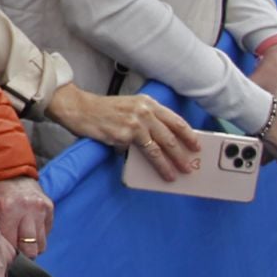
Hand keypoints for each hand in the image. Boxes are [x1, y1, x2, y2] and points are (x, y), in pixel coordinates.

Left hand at [0, 176, 53, 260]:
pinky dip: (37, 235)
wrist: (3, 166)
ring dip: (30, 246)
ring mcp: (41, 208)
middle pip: (30, 250)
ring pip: (41, 245)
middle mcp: (28, 209)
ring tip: (16, 237)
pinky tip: (24, 228)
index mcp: (6, 209)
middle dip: (19, 252)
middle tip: (8, 246)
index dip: (3, 252)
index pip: (10, 247)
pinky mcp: (49, 207)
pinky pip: (47, 233)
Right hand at [45, 85, 200, 180]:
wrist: (80, 109)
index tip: (196, 144)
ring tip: (179, 173)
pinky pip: (145, 153)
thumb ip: (145, 119)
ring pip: (162, 146)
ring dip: (173, 162)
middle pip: (171, 135)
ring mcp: (136, 123)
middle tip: (191, 164)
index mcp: (147, 103)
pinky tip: (161, 172)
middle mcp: (145, 111)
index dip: (188, 134)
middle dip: (183, 152)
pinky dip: (156, 165)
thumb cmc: (102, 110)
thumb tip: (161, 141)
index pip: (175, 119)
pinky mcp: (126, 135)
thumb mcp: (129, 108)